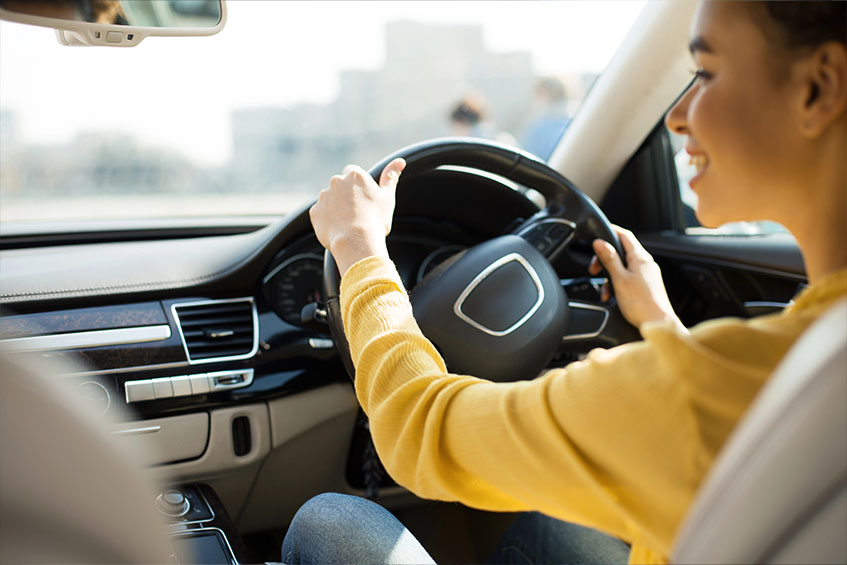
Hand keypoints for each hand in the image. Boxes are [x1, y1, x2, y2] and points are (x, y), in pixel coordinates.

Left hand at [309, 158, 405, 275]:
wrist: (357, 242)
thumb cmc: (375, 220)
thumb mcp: (387, 197)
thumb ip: (390, 177)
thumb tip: (399, 162)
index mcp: (355, 175)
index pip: (353, 173)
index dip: (359, 186)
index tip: (364, 199)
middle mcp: (336, 181)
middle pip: (340, 186)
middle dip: (346, 196)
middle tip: (357, 213)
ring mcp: (324, 196)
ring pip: (330, 200)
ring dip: (336, 207)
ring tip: (348, 224)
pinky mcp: (315, 212)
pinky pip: (320, 214)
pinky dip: (327, 220)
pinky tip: (338, 229)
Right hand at [589, 226, 685, 333]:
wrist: (658, 324)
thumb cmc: (641, 304)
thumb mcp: (619, 279)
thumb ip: (609, 259)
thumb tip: (600, 243)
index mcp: (640, 258)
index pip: (624, 235)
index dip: (611, 231)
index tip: (599, 233)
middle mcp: (646, 264)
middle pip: (621, 252)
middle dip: (605, 260)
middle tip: (594, 269)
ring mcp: (647, 275)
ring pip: (623, 267)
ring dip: (609, 276)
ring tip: (604, 290)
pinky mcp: (647, 285)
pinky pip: (628, 278)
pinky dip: (618, 284)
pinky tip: (612, 295)